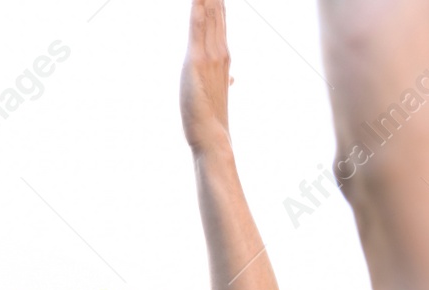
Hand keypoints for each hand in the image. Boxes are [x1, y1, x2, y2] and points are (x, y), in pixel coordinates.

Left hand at [180, 0, 233, 153]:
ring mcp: (210, 55)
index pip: (220, 20)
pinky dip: (198, 9)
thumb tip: (232, 78)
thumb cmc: (211, 118)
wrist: (212, 137)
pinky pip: (197, 26)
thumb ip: (224, 79)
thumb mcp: (218, 92)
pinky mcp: (196, 60)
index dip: (219, 1)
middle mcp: (220, 51)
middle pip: (217, 11)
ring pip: (209, 14)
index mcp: (223, 56)